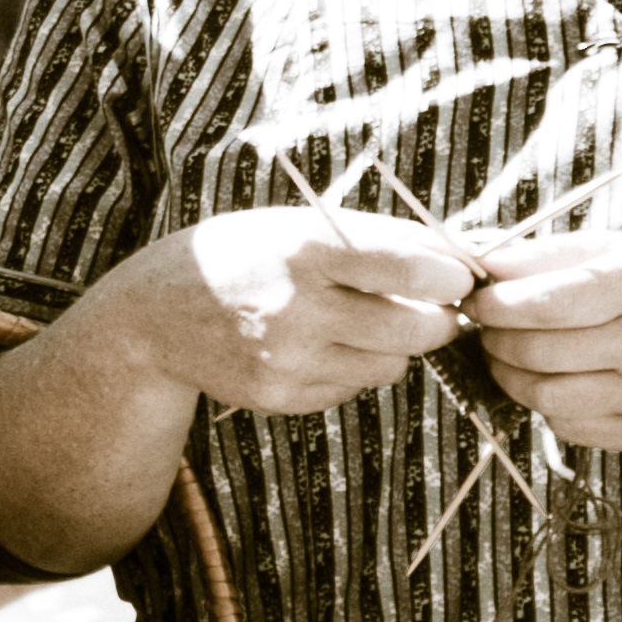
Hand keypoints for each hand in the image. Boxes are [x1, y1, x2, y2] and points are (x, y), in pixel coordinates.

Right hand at [107, 208, 476, 415]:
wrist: (154, 314)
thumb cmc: (246, 254)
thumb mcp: (301, 225)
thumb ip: (383, 239)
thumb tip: (467, 260)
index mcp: (306, 248)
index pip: (411, 267)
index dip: (452, 275)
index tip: (458, 276)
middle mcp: (297, 307)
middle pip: (418, 329)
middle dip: (438, 319)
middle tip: (429, 305)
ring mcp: (287, 359)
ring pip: (392, 364)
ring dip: (392, 345)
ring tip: (353, 320)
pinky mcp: (281, 397)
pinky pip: (354, 387)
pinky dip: (351, 368)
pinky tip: (314, 345)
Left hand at [464, 233, 621, 455]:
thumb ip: (550, 253)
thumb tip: (471, 253)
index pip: (552, 301)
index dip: (497, 303)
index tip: (473, 296)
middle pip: (541, 350)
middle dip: (494, 337)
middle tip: (485, 324)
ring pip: (545, 395)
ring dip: (507, 374)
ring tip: (505, 353)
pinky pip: (566, 425)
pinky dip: (542, 402)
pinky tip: (548, 379)